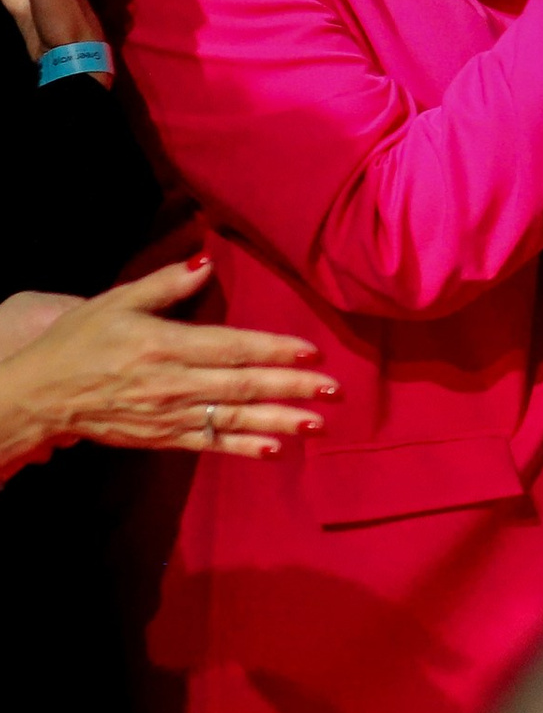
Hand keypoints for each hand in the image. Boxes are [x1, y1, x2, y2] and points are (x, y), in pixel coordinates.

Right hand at [0, 253, 337, 473]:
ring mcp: (167, 415)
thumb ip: (166, 284)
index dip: (274, 350)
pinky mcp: (160, 437)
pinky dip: (242, 448)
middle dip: (291, 388)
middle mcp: (172, 383)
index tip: (312, 352)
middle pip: (242, 386)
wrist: (37, 395)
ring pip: (232, 419)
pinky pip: (207, 444)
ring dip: (278, 422)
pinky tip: (274, 450)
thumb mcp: (117, 301)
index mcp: (166, 345)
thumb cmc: (79, 341)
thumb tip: (207, 263)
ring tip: (318, 424)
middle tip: (334, 389)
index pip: (232, 347)